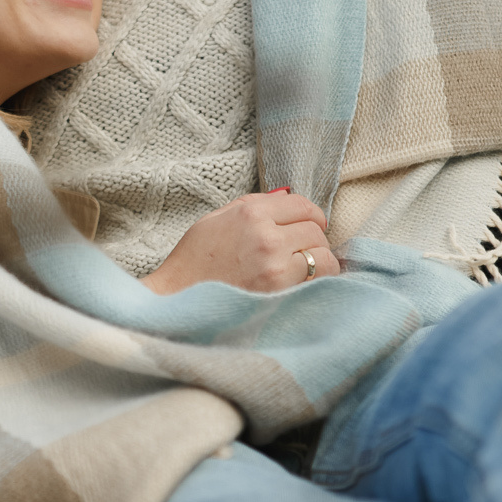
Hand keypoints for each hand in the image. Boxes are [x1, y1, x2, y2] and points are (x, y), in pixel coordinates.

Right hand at [142, 190, 340, 293]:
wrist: (178, 301)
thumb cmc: (193, 262)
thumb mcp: (215, 220)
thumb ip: (251, 206)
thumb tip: (284, 200)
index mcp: (250, 213)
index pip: (302, 205)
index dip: (312, 215)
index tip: (311, 225)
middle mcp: (266, 236)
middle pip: (316, 230)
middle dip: (313, 239)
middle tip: (302, 251)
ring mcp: (275, 266)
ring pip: (323, 256)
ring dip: (319, 262)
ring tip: (305, 269)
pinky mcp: (280, 292)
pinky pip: (318, 281)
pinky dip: (317, 282)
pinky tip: (303, 284)